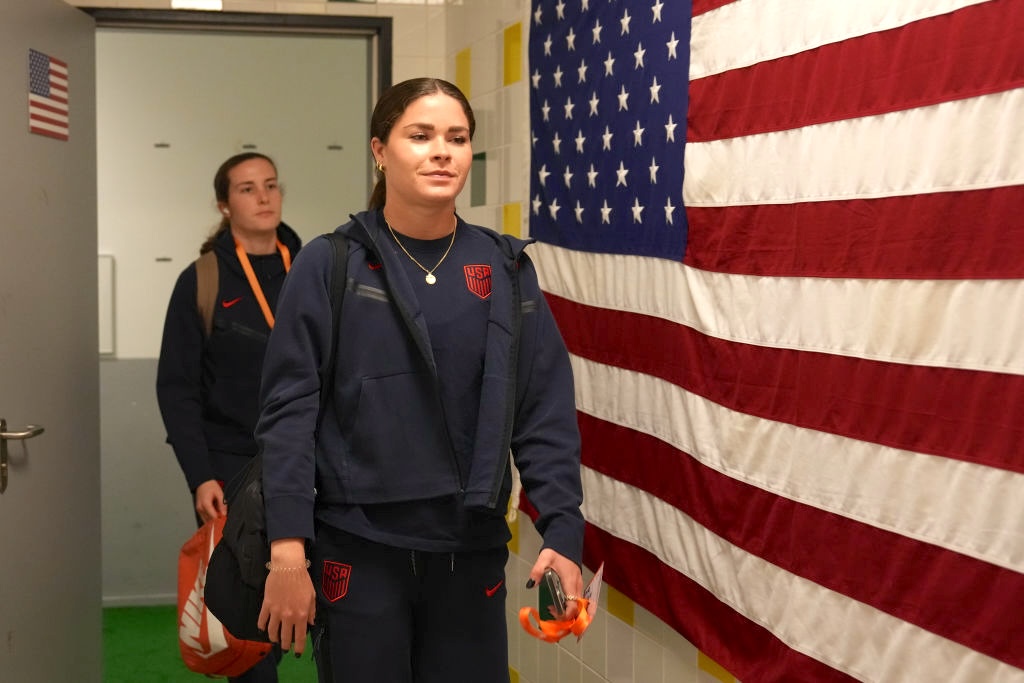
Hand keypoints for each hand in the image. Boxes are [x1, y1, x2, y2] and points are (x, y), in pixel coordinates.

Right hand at [194, 480, 225, 522]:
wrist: (203, 482)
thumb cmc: (211, 486)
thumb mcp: (219, 494)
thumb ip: (222, 505)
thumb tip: (224, 514)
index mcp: (205, 504)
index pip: (213, 517)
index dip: (220, 520)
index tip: (224, 520)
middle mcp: (201, 508)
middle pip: (209, 520)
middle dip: (217, 520)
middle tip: (223, 518)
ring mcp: (199, 510)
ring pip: (206, 520)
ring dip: (213, 520)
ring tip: (219, 515)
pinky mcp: (199, 510)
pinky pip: (204, 517)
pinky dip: (210, 518)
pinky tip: (215, 514)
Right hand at [258, 539, 315, 655]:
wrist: (288, 567)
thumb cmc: (303, 580)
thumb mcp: (312, 596)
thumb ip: (312, 612)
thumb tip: (311, 624)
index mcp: (301, 615)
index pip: (300, 637)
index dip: (299, 647)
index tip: (297, 653)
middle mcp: (288, 616)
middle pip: (284, 637)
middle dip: (285, 646)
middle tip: (285, 648)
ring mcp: (276, 611)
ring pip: (272, 631)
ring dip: (273, 638)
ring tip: (274, 640)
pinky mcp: (266, 605)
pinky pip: (262, 620)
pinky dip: (262, 627)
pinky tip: (263, 629)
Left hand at [527, 549, 583, 619]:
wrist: (566, 542)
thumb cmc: (557, 552)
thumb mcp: (544, 558)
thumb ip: (537, 571)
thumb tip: (531, 584)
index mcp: (570, 582)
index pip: (573, 605)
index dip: (564, 614)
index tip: (552, 611)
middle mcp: (577, 586)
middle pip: (577, 609)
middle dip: (565, 616)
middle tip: (551, 612)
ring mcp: (579, 586)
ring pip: (579, 606)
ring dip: (568, 612)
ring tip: (554, 610)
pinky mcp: (578, 585)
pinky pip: (578, 601)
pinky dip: (571, 607)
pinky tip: (560, 607)